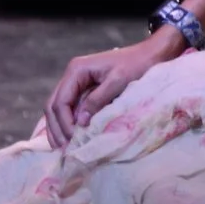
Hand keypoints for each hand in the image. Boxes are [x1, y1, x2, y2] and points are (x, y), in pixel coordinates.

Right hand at [45, 29, 185, 147]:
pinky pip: (71, 108)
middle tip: (63, 149)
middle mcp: (72, 75)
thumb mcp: (118, 82)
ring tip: (62, 148)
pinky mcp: (85, 89)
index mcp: (77, 70)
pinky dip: (69, 122)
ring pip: (59, 108)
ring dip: (59, 127)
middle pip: (53, 105)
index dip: (64, 122)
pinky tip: (71, 137)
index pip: (60, 101)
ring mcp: (77, 82)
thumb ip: (98, 100)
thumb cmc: (137, 65)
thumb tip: (80, 122)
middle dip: (56, 128)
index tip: (72, 140)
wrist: (151, 54)